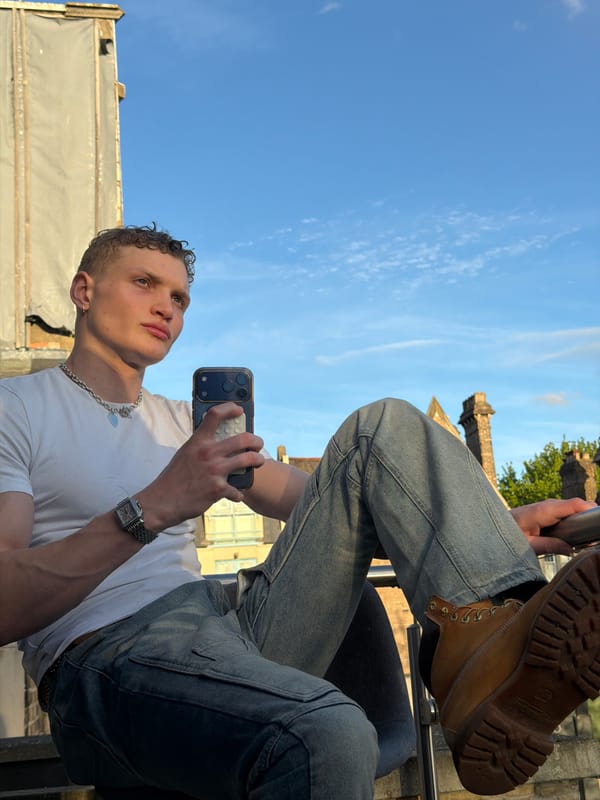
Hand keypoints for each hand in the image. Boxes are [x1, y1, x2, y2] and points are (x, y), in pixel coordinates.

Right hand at [138, 402, 264, 530]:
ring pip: (248, 459)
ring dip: (258, 461)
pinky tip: (236, 495)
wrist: (161, 502)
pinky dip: (238, 493)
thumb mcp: (185, 454)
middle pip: (243, 438)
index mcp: (198, 441)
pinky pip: (238, 489)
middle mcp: (208, 453)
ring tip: (259, 462)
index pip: (215, 415)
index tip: (239, 410)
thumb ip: (200, 446)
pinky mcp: (218, 489)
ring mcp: (214, 471)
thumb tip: (216, 441)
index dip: (230, 408)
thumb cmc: (173, 478)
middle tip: (258, 444)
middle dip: (256, 441)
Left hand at [510, 498, 596, 555]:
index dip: (589, 508)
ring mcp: (546, 506)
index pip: (573, 504)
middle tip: (593, 535)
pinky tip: (576, 532)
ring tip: (587, 536)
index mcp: (543, 511)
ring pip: (571, 508)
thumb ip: (549, 546)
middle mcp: (546, 505)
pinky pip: (564, 511)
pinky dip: (573, 519)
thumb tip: (571, 549)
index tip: (598, 518)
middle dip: (587, 516)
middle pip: (575, 505)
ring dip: (580, 519)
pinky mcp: (546, 510)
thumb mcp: (527, 545)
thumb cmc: (506, 534)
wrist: (492, 526)